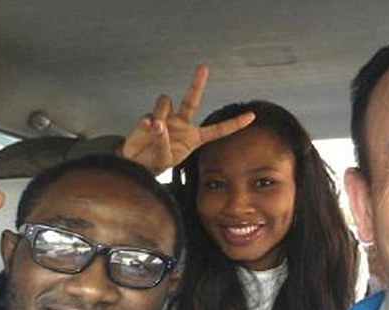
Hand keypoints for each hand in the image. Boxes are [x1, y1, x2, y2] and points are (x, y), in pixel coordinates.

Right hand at [121, 64, 254, 174]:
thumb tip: (158, 123)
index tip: (252, 116)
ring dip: (160, 114)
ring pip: (165, 102)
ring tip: (153, 132)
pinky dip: (146, 124)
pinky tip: (145, 131)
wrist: (136, 163)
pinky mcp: (151, 116)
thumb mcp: (164, 158)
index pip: (218, 130)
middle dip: (197, 83)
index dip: (235, 123)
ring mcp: (167, 118)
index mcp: (194, 137)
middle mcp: (183, 124)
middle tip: (203, 67)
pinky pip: (150, 115)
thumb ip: (163, 141)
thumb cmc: (155, 163)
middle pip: (192, 99)